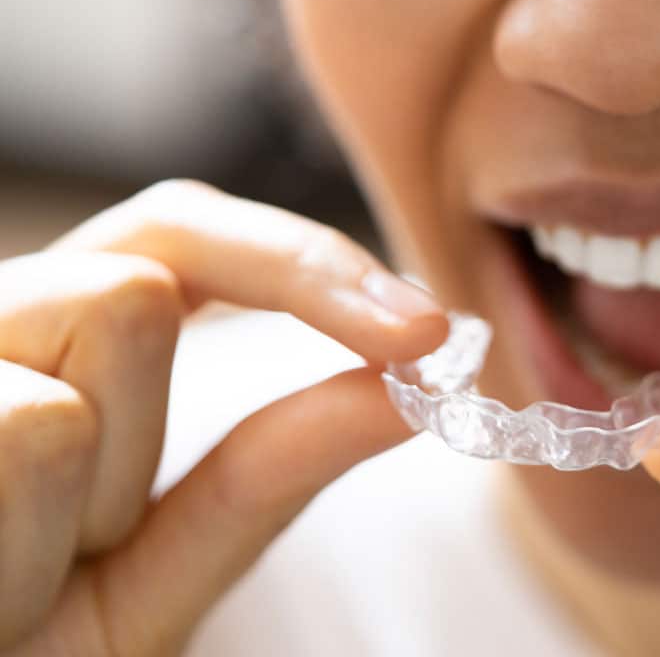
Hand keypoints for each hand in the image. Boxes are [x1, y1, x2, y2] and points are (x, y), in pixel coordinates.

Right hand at [0, 180, 446, 655]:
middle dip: (138, 438)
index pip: (185, 232)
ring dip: (71, 515)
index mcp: (47, 340)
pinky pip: (26, 425)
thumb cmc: (20, 651)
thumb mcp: (157, 571)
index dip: (309, 267)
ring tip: (3, 584)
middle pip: (137, 290)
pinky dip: (20, 551)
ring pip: (77, 365)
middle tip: (60, 551)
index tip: (429, 335)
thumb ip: (273, 467)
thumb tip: (416, 379)